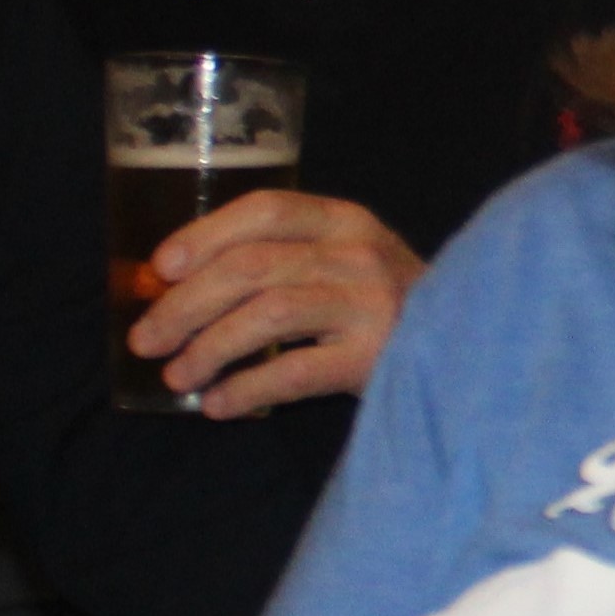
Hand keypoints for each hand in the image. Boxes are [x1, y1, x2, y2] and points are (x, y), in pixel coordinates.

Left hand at [127, 189, 427, 416]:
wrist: (469, 352)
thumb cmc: (385, 310)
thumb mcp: (344, 265)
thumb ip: (282, 262)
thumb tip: (175, 287)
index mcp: (346, 221)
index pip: (266, 209)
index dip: (204, 235)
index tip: (160, 269)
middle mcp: (360, 253)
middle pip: (252, 266)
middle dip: (185, 305)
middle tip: (146, 340)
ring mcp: (371, 305)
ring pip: (267, 313)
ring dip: (208, 347)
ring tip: (178, 376)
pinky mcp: (376, 358)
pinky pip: (294, 371)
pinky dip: (246, 388)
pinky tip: (219, 406)